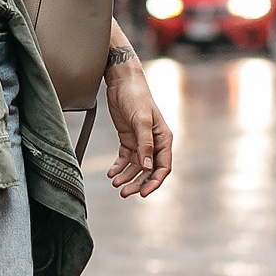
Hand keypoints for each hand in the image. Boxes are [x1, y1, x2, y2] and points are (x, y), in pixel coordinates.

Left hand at [104, 56, 172, 197]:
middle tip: (124, 192)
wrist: (122, 81)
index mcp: (164, 139)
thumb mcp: (141, 121)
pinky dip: (119, 167)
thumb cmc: (136, 96)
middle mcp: (154, 142)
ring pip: (136, 167)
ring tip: (115, 183)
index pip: (163, 167)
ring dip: (126, 176)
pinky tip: (111, 173)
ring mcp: (141, 141)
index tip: (143, 193)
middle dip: (137, 183)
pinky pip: (125, 158)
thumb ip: (145, 145)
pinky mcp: (128, 138)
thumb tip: (147, 167)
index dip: (154, 182)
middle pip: (148, 170)